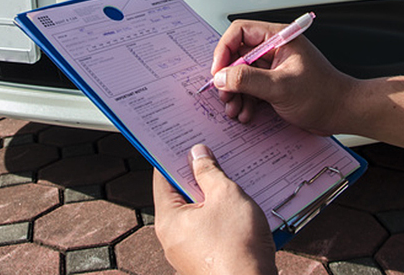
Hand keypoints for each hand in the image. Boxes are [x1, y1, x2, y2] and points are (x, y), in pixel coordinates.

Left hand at [153, 144, 276, 274]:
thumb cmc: (237, 246)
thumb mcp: (226, 196)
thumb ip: (209, 172)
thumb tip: (197, 154)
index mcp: (169, 220)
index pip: (162, 179)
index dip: (173, 157)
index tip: (183, 142)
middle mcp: (173, 239)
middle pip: (181, 197)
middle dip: (199, 176)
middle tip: (214, 157)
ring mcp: (189, 253)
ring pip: (198, 215)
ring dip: (214, 198)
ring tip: (233, 183)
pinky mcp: (207, 262)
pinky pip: (210, 232)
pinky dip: (222, 218)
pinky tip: (241, 211)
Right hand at [210, 19, 357, 132]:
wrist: (342, 113)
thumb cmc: (323, 94)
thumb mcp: (281, 87)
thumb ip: (248, 80)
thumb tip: (222, 76)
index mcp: (279, 38)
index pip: (240, 32)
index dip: (224, 50)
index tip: (218, 71)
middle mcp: (274, 49)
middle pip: (238, 55)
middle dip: (228, 78)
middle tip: (224, 95)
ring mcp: (274, 67)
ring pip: (242, 74)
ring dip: (235, 93)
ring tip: (235, 109)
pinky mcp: (274, 83)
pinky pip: (251, 88)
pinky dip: (245, 101)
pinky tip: (247, 113)